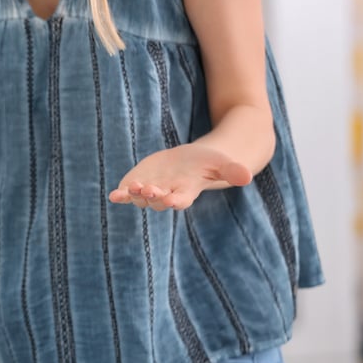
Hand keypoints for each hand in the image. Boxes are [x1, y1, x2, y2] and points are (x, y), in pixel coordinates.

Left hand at [109, 142, 251, 210]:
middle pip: (158, 200)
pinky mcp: (137, 183)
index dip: (176, 200)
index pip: (181, 199)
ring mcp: (150, 190)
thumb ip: (232, 171)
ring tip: (134, 187)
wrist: (190, 161)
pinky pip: (127, 193)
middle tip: (150, 190)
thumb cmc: (208, 163)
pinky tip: (114, 196)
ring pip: (141, 198)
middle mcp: (166, 194)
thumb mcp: (221, 163)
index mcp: (186, 192)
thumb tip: (248, 177)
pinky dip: (120, 195)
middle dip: (154, 196)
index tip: (173, 200)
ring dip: (136, 195)